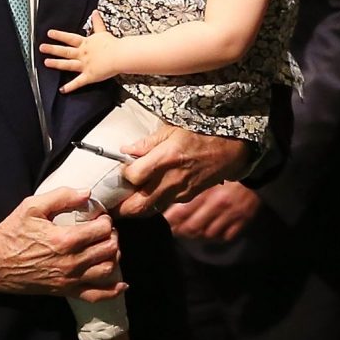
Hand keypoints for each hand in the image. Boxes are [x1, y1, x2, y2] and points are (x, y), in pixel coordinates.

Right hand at [0, 187, 124, 300]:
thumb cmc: (11, 233)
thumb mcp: (31, 207)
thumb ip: (61, 196)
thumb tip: (87, 192)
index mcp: (64, 239)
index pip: (101, 229)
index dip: (106, 220)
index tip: (99, 216)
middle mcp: (71, 261)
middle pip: (109, 248)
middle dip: (112, 235)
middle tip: (105, 229)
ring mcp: (69, 279)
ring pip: (107, 269)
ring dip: (114, 256)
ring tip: (107, 246)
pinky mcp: (65, 291)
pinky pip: (96, 296)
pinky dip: (113, 291)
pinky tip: (121, 284)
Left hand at [41, 12, 122, 92]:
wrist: (120, 55)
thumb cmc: (113, 44)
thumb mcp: (103, 31)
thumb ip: (97, 23)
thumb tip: (95, 12)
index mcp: (85, 44)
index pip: (70, 38)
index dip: (59, 35)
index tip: (50, 33)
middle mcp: (82, 54)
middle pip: (65, 51)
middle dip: (52, 49)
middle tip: (42, 47)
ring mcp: (84, 65)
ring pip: (68, 64)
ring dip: (56, 64)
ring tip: (46, 63)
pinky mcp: (89, 76)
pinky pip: (78, 82)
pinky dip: (70, 87)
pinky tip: (62, 90)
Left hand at [110, 125, 249, 217]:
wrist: (230, 150)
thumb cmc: (201, 134)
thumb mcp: (172, 128)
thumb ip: (147, 142)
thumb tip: (125, 150)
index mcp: (165, 158)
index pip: (133, 176)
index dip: (122, 176)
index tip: (120, 171)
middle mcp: (171, 179)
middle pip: (137, 205)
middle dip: (120, 208)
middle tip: (109, 205)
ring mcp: (179, 192)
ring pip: (149, 210)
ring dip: (134, 210)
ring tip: (123, 205)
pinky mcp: (185, 198)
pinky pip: (163, 205)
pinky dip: (151, 204)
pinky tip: (146, 196)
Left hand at [163, 181, 261, 241]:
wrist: (256, 170)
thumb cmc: (227, 172)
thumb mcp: (206, 174)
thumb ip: (191, 187)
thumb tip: (169, 200)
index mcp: (206, 190)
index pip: (181, 212)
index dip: (170, 220)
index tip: (164, 220)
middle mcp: (218, 205)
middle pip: (192, 228)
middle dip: (180, 231)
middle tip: (174, 229)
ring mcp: (231, 215)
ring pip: (208, 235)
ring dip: (197, 235)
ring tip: (190, 231)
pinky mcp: (243, 222)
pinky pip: (225, 237)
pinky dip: (215, 237)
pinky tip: (209, 232)